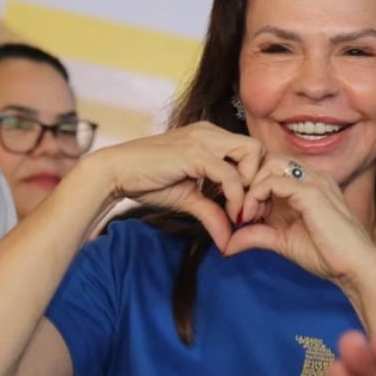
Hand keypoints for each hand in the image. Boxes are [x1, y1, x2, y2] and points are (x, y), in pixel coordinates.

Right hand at [92, 122, 263, 249]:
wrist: (115, 172)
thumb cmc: (148, 181)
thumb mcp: (188, 199)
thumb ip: (212, 214)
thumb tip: (228, 242)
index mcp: (211, 137)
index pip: (252, 150)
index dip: (257, 179)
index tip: (248, 207)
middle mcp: (210, 132)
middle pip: (258, 148)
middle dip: (260, 180)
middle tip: (249, 209)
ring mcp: (203, 139)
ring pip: (251, 154)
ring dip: (251, 186)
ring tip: (238, 211)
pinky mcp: (194, 153)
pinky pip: (230, 175)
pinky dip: (236, 197)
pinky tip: (228, 214)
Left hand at [222, 156, 375, 284]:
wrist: (354, 268)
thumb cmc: (327, 255)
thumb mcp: (283, 242)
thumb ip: (257, 235)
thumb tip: (227, 243)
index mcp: (309, 184)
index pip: (272, 168)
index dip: (252, 185)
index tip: (242, 213)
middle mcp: (313, 176)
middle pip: (269, 159)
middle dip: (248, 181)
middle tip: (240, 210)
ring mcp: (314, 181)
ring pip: (269, 165)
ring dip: (251, 187)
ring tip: (246, 214)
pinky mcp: (311, 193)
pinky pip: (273, 182)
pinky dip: (256, 197)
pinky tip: (251, 217)